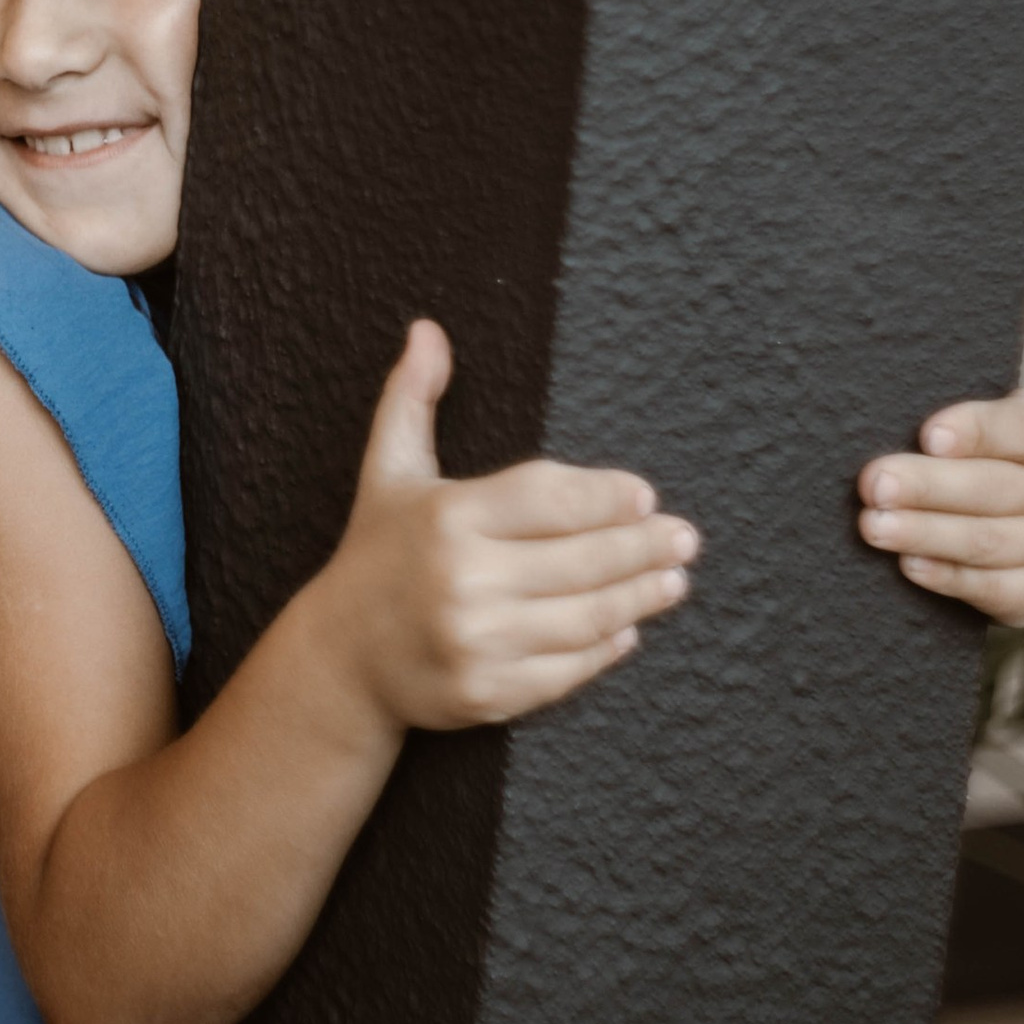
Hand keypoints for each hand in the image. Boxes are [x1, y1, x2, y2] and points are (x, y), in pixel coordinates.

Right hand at [313, 321, 697, 737]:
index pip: (550, 498)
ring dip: (639, 598)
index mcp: (447, 517)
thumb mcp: (389, 472)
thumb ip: (412, 399)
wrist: (339, 660)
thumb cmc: (376, 554)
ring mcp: (477, 641)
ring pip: (585, 618)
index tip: (645, 495)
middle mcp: (463, 580)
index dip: (605, 497)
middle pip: (582, 560)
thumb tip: (428, 330)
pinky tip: (627, 630)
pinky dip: (604, 651)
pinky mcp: (487, 693)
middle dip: (643, 547)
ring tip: (672, 581)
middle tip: (684, 537)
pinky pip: (565, 670)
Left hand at [859, 392, 1023, 625]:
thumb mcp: (994, 428)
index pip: (1021, 428)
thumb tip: (901, 442)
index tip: (928, 436)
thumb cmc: (994, 458)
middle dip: (929, 487)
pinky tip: (911, 565)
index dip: (976, 432)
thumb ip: (960, 429)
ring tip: (875, 526)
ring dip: (927, 534)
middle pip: (997, 488)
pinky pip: (1001, 590)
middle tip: (876, 484)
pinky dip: (952, 579)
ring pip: (991, 541)